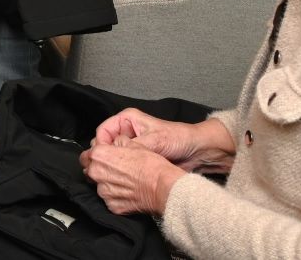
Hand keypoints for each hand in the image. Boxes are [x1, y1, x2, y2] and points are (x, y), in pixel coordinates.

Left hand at [79, 140, 183, 215]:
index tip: (102, 158)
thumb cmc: (151, 166)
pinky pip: (110, 200)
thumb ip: (118, 142)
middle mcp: (97, 174)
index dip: (94, 156)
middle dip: (99, 170)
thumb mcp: (134, 144)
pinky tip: (128, 192)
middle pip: (90, 171)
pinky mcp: (112, 206)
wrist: (163, 187)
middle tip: (115, 170)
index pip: (85, 155)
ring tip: (125, 182)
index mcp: (99, 156)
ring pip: (100, 187)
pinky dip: (117, 197)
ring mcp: (104, 192)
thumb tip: (115, 142)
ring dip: (108, 184)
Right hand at [95, 110, 235, 173]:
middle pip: (106, 146)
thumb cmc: (180, 138)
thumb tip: (115, 156)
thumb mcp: (156, 141)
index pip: (103, 132)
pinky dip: (125, 173)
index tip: (104, 159)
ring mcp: (133, 147)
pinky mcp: (139, 160)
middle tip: (112, 169)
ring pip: (115, 158)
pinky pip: (125, 167)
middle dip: (108, 157)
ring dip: (117, 166)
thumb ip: (134, 147)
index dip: (101, 146)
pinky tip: (129, 179)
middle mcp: (127, 132)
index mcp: (127, 120)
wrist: (199, 151)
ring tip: (121, 175)